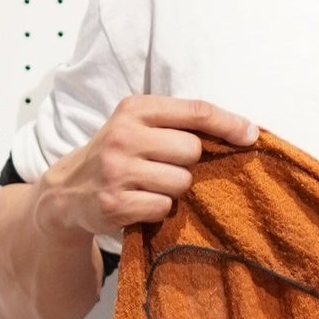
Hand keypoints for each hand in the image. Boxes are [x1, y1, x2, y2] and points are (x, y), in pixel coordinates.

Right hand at [33, 96, 256, 246]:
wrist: (68, 191)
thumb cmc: (117, 155)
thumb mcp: (137, 126)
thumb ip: (178, 123)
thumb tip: (243, 131)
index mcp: (134, 109)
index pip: (194, 111)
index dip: (228, 123)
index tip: (250, 135)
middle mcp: (124, 135)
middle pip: (192, 151)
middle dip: (186, 164)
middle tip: (163, 167)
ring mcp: (118, 170)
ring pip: (181, 181)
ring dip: (174, 189)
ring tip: (150, 186)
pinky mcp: (116, 203)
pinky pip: (164, 207)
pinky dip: (159, 210)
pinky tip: (140, 203)